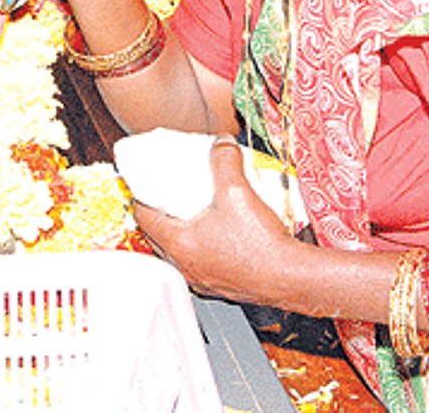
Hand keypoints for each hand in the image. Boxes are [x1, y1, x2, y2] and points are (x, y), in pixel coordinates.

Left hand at [133, 137, 298, 304]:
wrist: (288, 276)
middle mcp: (185, 265)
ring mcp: (202, 279)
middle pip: (158, 235)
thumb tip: (221, 144)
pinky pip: (202, 261)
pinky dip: (203, 245)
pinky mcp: (221, 285)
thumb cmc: (258, 244)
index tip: (143, 183)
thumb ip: (225, 161)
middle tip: (167, 194)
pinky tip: (222, 233)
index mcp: (179, 243)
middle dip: (161, 213)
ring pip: (180, 251)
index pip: (144, 217)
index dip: (141, 196)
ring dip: (182, 231)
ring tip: (195, 211)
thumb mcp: (237, 190)